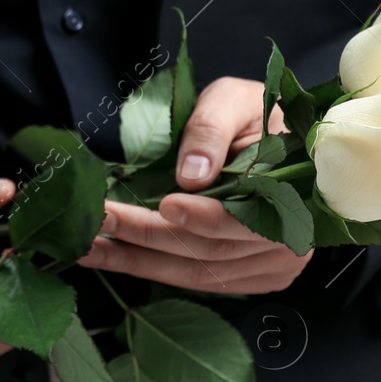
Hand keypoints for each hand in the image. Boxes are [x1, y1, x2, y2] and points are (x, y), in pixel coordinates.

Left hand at [79, 77, 312, 292]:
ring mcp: (268, 267)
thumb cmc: (253, 116)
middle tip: (98, 220)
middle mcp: (286, 242)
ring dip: (137, 262)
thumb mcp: (234, 101)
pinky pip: (194, 281)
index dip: (205, 216)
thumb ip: (212, 130)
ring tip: (88, 246)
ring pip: (195, 273)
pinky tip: (113, 257)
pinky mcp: (248, 279)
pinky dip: (149, 269)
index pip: (245, 217)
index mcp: (292, 195)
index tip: (164, 204)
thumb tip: (191, 174)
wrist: (276, 142)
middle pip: (209, 251)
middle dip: (147, 238)